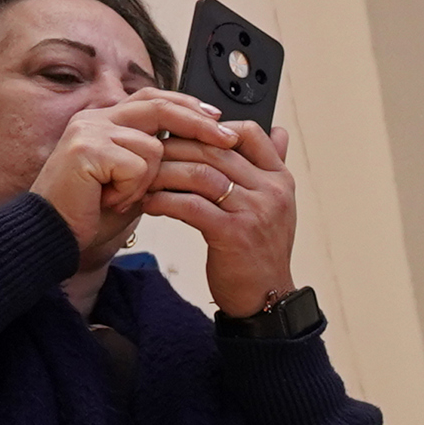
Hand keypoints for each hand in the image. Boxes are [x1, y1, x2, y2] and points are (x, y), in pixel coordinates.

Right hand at [27, 92, 211, 261]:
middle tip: (228, 139)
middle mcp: (95, 119)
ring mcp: (88, 132)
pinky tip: (111, 200)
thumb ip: (155, 156)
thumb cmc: (94, 210)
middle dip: (198, 124)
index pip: (153, 98)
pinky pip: (137, 166)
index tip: (219, 119)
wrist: (56, 233)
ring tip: (123, 197)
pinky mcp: (86, 150)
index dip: (188, 105)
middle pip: (159, 107)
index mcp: (106, 121)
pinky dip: (133, 190)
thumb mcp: (134, 179)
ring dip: (149, 181)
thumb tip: (201, 143)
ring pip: (153, 147)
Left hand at [146, 113, 300, 316]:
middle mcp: (272, 191)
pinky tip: (150, 203)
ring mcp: (255, 212)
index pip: (248, 133)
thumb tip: (278, 131)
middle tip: (147, 152)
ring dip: (163, 173)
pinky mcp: (234, 234)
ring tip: (143, 178)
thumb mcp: (275, 204)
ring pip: (200, 173)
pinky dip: (164, 201)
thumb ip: (271, 167)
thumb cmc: (260, 250)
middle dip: (174, 147)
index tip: (182, 135)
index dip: (210, 127)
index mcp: (280, 179)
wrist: (267, 297)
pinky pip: (190, 205)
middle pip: (214, 149)